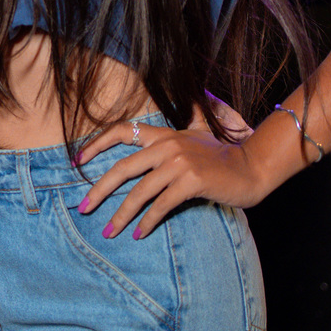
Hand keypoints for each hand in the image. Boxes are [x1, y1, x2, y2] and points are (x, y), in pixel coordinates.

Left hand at [75, 107, 266, 240]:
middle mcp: (169, 146)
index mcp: (165, 135)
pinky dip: (147, 222)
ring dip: (121, 215)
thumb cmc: (225, 156)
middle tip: (84, 208)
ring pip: (140, 191)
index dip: (96, 144)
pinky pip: (161, 205)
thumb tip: (190, 97)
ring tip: (109, 231)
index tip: (77, 160)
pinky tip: (139, 233)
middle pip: (122, 167)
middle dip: (99, 190)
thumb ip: (191, 116)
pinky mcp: (191, 182)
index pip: (122, 131)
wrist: (253, 169)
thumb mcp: (203, 131)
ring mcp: (180, 163)